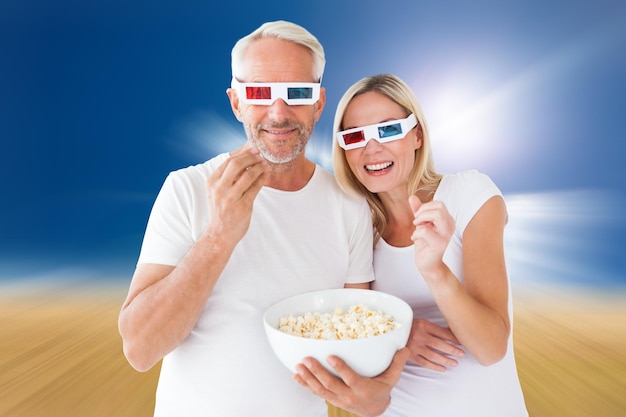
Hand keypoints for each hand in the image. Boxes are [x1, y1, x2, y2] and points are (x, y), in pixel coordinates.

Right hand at [203, 145, 266, 243]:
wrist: (220, 234)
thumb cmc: (221, 210)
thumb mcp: (217, 191)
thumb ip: (227, 176)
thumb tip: (244, 157)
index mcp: (212, 182)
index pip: (228, 161)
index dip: (243, 153)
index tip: (253, 150)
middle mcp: (219, 189)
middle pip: (237, 164)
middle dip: (251, 157)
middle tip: (261, 155)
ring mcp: (231, 198)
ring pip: (248, 175)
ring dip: (259, 167)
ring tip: (265, 164)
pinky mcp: (242, 206)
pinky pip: (255, 188)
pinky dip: (262, 179)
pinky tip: (265, 175)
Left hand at [293, 348, 410, 416]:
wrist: (374, 410)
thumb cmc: (382, 389)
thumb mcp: (392, 378)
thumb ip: (397, 363)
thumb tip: (405, 347)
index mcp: (363, 389)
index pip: (350, 378)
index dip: (340, 368)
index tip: (330, 356)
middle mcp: (349, 396)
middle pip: (330, 384)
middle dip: (317, 372)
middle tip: (307, 359)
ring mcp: (338, 399)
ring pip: (320, 390)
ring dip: (308, 378)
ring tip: (298, 366)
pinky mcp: (332, 399)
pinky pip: (316, 393)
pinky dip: (305, 385)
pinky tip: (297, 376)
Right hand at [407, 318, 464, 371]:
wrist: (391, 331)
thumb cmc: (409, 326)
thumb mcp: (421, 322)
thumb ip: (434, 328)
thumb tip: (451, 331)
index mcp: (423, 325)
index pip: (442, 333)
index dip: (453, 338)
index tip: (462, 342)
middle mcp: (419, 335)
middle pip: (440, 344)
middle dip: (453, 350)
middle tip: (462, 354)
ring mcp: (414, 346)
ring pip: (433, 355)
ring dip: (446, 360)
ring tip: (455, 363)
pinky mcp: (410, 355)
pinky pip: (424, 362)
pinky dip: (434, 367)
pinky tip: (443, 368)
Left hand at [408, 195, 454, 275]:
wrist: (427, 264)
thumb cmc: (425, 244)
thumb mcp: (420, 224)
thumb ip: (418, 211)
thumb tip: (412, 197)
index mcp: (447, 220)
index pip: (439, 204)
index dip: (425, 207)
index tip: (418, 218)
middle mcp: (450, 226)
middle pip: (439, 207)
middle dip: (423, 211)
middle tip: (416, 221)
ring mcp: (447, 235)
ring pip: (437, 215)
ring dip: (421, 218)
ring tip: (417, 227)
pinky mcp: (440, 244)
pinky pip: (426, 231)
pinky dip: (416, 233)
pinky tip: (414, 238)